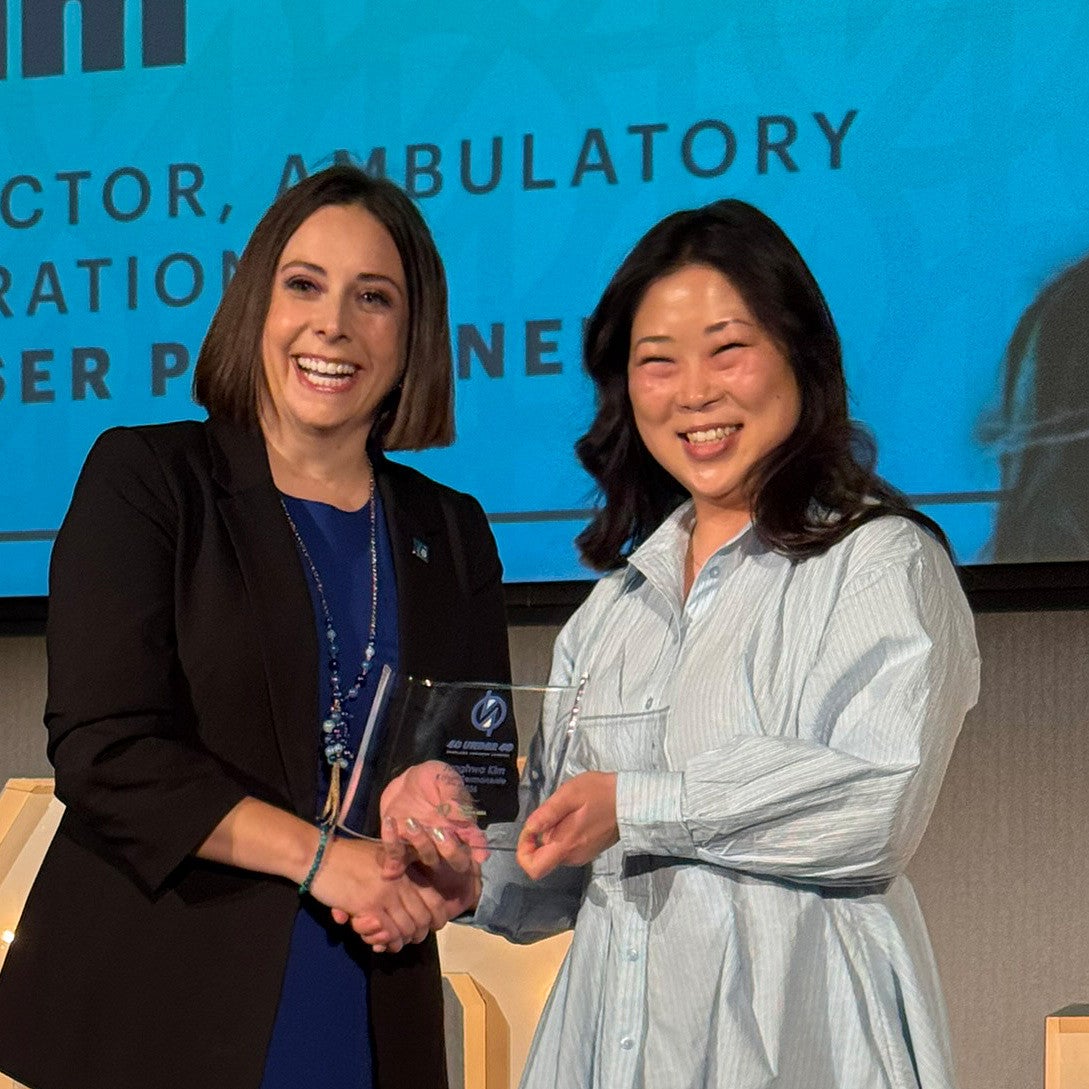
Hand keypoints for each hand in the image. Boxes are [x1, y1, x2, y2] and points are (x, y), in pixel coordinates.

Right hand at [309, 837, 444, 952]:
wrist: (320, 856)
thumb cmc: (348, 856)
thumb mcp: (381, 856)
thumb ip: (398, 874)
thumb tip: (409, 901)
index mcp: (406, 868)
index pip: (434, 899)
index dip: (436, 918)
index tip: (430, 927)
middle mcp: (401, 881)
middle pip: (423, 918)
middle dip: (417, 934)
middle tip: (407, 940)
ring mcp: (386, 894)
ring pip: (405, 928)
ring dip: (399, 941)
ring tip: (391, 944)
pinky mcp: (368, 906)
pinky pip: (386, 933)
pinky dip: (384, 942)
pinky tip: (378, 944)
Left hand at [380, 761, 487, 875]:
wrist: (405, 782)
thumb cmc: (431, 778)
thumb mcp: (444, 777)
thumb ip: (453, 795)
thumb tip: (461, 817)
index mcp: (461, 824)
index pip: (475, 840)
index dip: (479, 849)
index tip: (479, 856)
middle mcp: (445, 840)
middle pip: (455, 860)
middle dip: (450, 851)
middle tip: (439, 831)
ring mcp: (423, 845)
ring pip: (428, 859)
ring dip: (421, 845)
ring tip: (411, 821)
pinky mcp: (402, 845)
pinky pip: (397, 855)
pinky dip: (392, 846)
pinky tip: (390, 824)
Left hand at [516, 771, 618, 879]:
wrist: (631, 800)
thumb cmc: (600, 793)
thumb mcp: (570, 795)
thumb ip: (547, 813)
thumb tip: (529, 829)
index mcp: (566, 846)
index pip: (534, 868)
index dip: (524, 851)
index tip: (529, 831)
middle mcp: (573, 857)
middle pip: (543, 855)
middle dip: (542, 833)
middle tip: (556, 810)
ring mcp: (583, 856)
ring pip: (555, 849)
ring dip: (554, 831)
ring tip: (570, 809)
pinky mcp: (590, 850)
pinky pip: (568, 846)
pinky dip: (565, 832)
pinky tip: (578, 814)